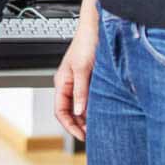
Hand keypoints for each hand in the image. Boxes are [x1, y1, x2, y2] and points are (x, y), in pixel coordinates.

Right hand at [54, 0, 100, 140]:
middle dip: (80, 125)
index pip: (60, 112)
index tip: (82, 136)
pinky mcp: (89, 79)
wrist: (97, 27)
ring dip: (88, 118)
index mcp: (62, 82)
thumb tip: (79, 112)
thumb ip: (80, 92)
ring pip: (80, 107)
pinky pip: (88, 99)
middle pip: (70, 112)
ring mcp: (79, 82)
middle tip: (94, 136)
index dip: (70, 126)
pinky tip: (104, 113)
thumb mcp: (83, 69)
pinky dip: (94, 108)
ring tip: (100, 127)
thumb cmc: (87, 43)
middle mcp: (69, 84)